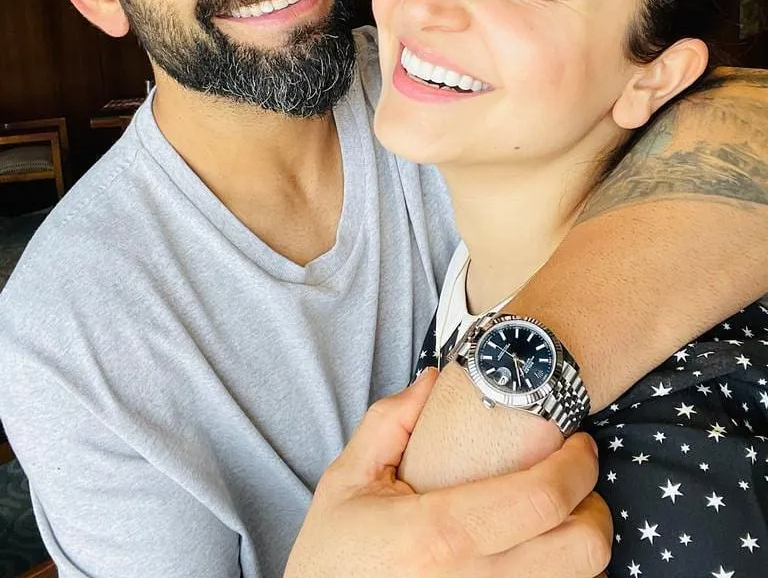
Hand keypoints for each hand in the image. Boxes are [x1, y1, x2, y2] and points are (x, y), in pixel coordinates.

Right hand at [285, 370, 610, 576]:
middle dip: (595, 508)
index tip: (579, 443)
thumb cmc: (331, 558)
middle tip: (576, 481)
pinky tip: (539, 555)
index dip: (576, 466)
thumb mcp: (347, 480)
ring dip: (582, 547)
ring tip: (558, 517)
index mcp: (441, 535)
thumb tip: (433, 381)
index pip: (542, 499)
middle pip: (581, 550)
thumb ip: (390, 423)